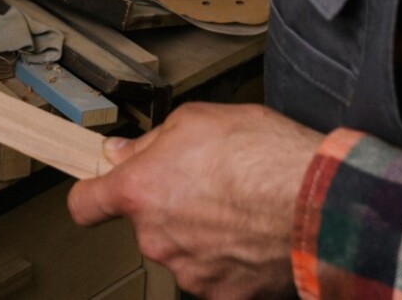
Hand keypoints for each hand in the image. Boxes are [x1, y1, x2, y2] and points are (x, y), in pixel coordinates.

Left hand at [68, 103, 321, 298]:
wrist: (316, 201)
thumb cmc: (262, 155)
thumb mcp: (197, 119)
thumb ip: (150, 141)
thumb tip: (123, 152)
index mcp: (140, 191)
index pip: (85, 205)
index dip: (92, 195)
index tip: (100, 190)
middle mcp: (156, 238)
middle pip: (145, 224)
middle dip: (168, 205)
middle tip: (206, 183)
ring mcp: (189, 271)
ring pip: (181, 249)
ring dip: (199, 233)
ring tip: (239, 207)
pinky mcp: (223, 294)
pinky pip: (214, 274)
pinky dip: (228, 259)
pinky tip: (253, 233)